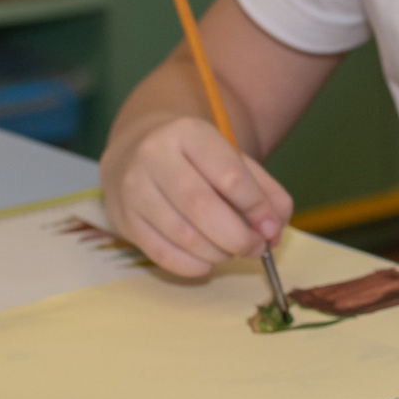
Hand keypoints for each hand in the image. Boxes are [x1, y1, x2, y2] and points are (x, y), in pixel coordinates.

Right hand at [102, 116, 291, 278]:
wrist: (136, 153)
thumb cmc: (196, 160)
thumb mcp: (233, 160)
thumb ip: (264, 191)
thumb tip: (274, 229)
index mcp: (189, 133)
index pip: (229, 175)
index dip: (256, 207)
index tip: (271, 227)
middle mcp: (154, 156)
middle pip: (202, 207)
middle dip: (238, 237)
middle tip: (256, 247)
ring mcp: (134, 189)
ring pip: (183, 235)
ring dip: (218, 252)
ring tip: (232, 250)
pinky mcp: (124, 220)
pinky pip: (163, 255)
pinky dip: (194, 265)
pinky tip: (207, 259)